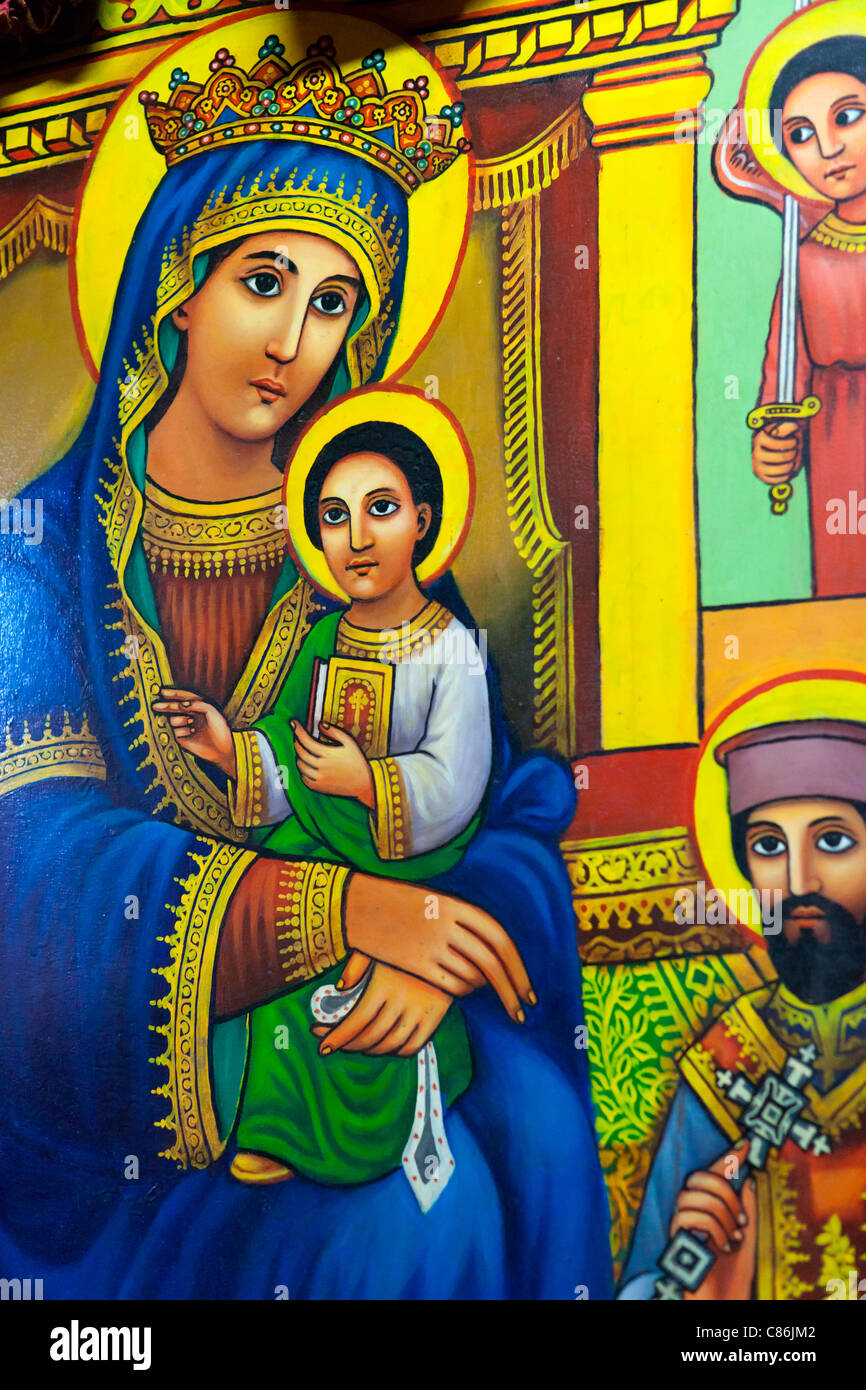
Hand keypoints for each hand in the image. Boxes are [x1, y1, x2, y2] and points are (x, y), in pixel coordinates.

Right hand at [151, 687, 235, 777]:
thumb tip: (181, 703)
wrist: (221, 748)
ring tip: (190, 723)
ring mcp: (185, 726)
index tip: (162, 692)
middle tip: (156, 706)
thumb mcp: (210, 711)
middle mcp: (190, 716)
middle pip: (174, 708)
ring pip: (173, 719)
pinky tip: (192, 733)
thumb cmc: (219, 728)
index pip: (184, 698)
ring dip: (179, 719)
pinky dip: (182, 730)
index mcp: (198, 707)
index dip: (173, 694)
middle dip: (165, 706)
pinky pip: (174, 731)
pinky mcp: (181, 738)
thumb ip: (196, 704)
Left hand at [292, 720, 374, 807]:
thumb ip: (334, 731)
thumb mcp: (350, 743)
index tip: (293, 723)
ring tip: (302, 750)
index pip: (306, 740)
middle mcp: (322, 767)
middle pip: (300, 752)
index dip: (297, 730)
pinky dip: (302, 770)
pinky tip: (306, 765)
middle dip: (296, 741)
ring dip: (298, 756)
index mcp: (328, 754)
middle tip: (297, 736)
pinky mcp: (319, 788)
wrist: (365, 784)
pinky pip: (303, 778)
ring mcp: (319, 778)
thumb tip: (320, 724)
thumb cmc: (358, 762)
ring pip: (300, 766)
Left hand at [311, 953, 450, 1056]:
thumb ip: (356, 965)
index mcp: (385, 983)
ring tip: (356, 1045)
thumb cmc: (405, 942)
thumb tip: (340, 987)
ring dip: (370, 1050)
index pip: (357, 1021)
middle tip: (332, 1045)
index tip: (322, 1047)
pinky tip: (383, 1046)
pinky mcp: (435, 1018)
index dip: (337, 1037)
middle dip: (347, 1045)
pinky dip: (395, 1052)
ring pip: (390, 1045)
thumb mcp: (378, 945)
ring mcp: (421, 1011)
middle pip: (370, 1036)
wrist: (448, 942)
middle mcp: (403, 1000)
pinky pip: (413, 1046)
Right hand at [343, 873, 535, 1023]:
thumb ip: (466, 924)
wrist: (357, 902)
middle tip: (523, 1011)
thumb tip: (497, 954)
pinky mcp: (414, 963)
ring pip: (471, 977)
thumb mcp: (438, 902)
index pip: (501, 941)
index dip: (519, 969)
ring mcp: (430, 944)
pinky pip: (449, 985)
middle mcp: (447, 925)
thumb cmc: (402, 903)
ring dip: (482, 989)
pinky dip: (461, 992)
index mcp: (456, 905)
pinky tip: (460, 989)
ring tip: (484, 993)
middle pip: (492, 964)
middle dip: (512, 991)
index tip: (529, 992)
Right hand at [669, 1142, 756, 1300]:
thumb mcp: (746, 1234)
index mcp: (709, 1205)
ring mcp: (682, 1222)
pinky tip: (723, 1246)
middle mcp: (692, 1209)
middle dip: (726, 1193)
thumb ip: (745, 1205)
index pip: (715, 1172)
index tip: (747, 1144)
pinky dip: (715, 1229)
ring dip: (723, 1214)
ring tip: (734, 1236)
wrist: (724, 1300)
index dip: (730, 1156)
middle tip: (741, 1220)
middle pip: (701, 1176)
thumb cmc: (734, 1272)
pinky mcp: (677, 1237)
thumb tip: (746, 1176)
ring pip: (696, 1195)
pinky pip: (692, 1216)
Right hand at [752, 421, 803, 485]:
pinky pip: (778, 479)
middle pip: (782, 456)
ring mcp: (758, 466)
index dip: (792, 442)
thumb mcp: (781, 428)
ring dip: (792, 464)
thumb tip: (795, 427)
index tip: (794, 441)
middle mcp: (756, 453)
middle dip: (793, 453)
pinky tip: (787, 469)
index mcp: (760, 438)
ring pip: (782, 469)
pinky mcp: (761, 477)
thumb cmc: (779, 437)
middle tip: (795, 451)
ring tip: (792, 461)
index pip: (780, 443)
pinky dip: (786, 475)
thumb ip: (788, 426)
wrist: (766, 449)